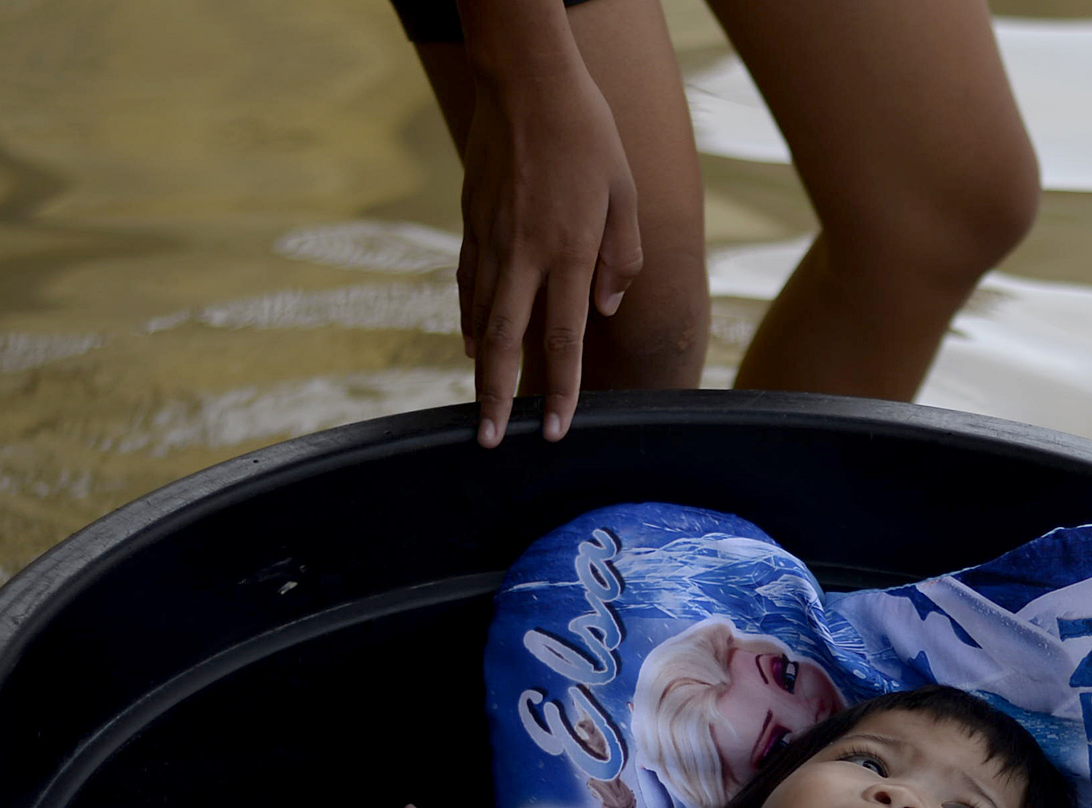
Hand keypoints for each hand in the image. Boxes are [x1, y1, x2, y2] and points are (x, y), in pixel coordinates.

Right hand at [456, 10, 645, 447]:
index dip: (558, 390)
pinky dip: (467, 320)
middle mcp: (524, 254)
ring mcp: (491, 239)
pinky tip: (468, 343)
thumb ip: (620, 258)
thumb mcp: (625, 195)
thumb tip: (606, 309)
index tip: (554, 428)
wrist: (527, 83)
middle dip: (496, 397)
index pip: (563, 339)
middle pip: (504, 342)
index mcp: (568, 252)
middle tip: (489, 440)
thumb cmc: (587, 137)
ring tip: (480, 405)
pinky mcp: (471, 222)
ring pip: (478, 317)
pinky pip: (467, 284)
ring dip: (478, 367)